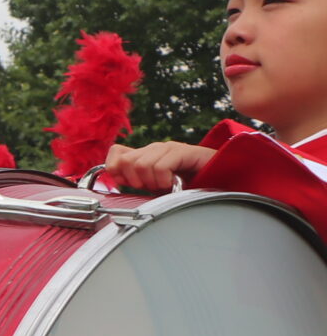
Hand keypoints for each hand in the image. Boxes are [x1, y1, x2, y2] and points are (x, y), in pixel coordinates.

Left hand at [97, 141, 212, 192]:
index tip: (129, 184)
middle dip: (135, 181)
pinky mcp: (184, 151)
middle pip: (126, 161)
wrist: (219, 179)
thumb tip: (116, 180)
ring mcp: (169, 148)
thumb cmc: (186, 184)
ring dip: (151, 182)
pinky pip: (161, 167)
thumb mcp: (154, 185)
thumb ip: (135, 180)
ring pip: (141, 165)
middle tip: (152, 187)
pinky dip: (163, 181)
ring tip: (165, 186)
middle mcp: (155, 148)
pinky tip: (174, 184)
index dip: (116, 170)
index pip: (116, 152)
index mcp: (145, 153)